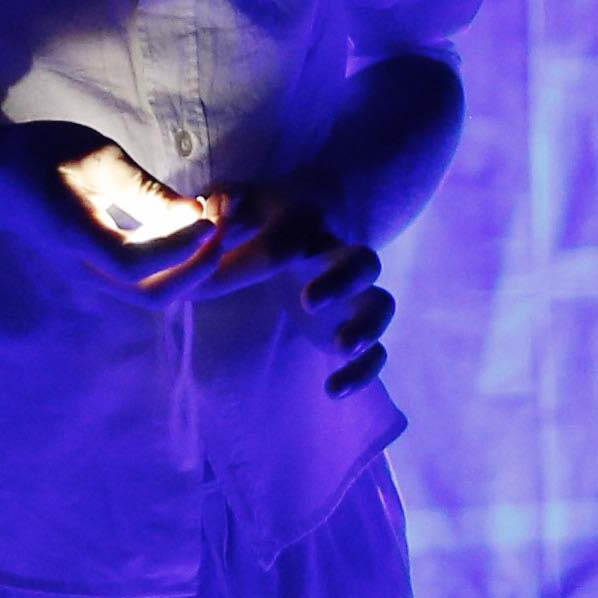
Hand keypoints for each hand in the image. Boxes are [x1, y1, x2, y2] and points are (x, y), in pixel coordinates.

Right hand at [0, 120, 220, 297]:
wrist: (0, 181)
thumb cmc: (42, 156)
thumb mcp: (95, 157)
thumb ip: (143, 188)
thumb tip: (193, 213)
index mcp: (76, 236)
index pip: (135, 264)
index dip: (178, 249)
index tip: (209, 219)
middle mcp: (85, 268)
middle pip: (150, 294)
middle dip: (195, 269)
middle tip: (222, 228)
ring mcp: (93, 275)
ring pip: (152, 292)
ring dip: (190, 269)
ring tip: (214, 226)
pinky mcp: (102, 271)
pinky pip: (147, 280)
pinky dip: (177, 263)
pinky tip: (192, 229)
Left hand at [190, 174, 395, 389]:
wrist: (305, 223)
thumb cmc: (261, 220)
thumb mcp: (239, 208)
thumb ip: (223, 208)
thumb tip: (217, 214)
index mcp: (308, 227)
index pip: (301, 235)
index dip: (276, 251)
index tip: (271, 274)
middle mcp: (337, 258)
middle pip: (363, 262)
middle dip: (342, 281)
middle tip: (309, 303)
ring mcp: (352, 295)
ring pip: (380, 305)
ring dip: (367, 327)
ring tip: (343, 348)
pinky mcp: (351, 327)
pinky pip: (377, 352)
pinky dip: (364, 371)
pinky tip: (334, 390)